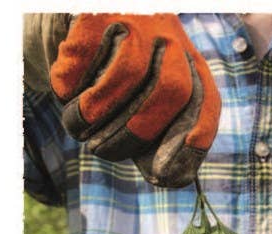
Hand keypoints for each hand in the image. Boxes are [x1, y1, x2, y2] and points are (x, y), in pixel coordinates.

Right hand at [47, 14, 220, 187]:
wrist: (80, 21)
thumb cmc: (112, 76)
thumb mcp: (138, 104)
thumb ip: (154, 139)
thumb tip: (171, 178)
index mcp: (187, 65)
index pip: (206, 100)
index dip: (194, 136)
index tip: (165, 172)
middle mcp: (169, 39)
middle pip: (171, 90)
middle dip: (134, 133)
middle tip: (100, 150)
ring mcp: (135, 21)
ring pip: (126, 75)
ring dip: (95, 113)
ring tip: (78, 123)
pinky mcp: (96, 14)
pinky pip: (85, 57)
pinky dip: (70, 85)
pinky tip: (65, 90)